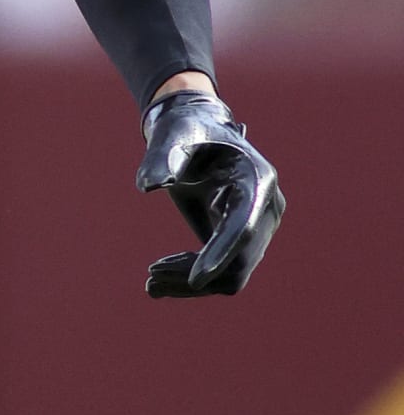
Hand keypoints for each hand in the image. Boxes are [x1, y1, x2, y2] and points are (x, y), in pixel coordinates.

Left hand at [136, 91, 283, 298]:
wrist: (196, 130)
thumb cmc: (185, 129)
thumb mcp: (172, 135)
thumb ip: (161, 156)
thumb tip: (148, 185)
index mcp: (256, 180)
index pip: (243, 226)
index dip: (221, 253)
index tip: (196, 281)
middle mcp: (266, 208)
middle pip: (239, 262)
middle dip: (195, 276)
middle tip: (150, 279)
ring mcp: (259, 226)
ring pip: (232, 276)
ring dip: (190, 284)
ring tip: (150, 284)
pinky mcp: (242, 239)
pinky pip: (224, 272)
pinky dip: (191, 280)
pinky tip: (157, 283)